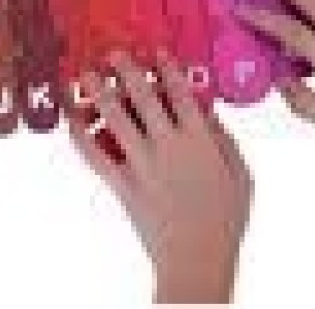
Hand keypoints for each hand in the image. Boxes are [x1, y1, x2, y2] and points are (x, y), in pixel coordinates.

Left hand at [70, 50, 251, 303]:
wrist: (198, 262)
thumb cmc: (224, 223)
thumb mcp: (242, 179)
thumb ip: (226, 142)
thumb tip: (210, 112)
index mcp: (201, 142)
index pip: (182, 95)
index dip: (168, 69)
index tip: (156, 52)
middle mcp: (169, 147)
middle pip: (143, 97)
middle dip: (126, 71)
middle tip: (113, 53)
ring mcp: (143, 165)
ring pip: (115, 119)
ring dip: (98, 93)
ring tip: (84, 75)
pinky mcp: (123, 184)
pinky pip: (95, 155)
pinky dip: (80, 136)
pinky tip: (72, 120)